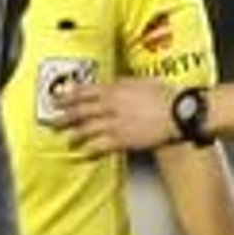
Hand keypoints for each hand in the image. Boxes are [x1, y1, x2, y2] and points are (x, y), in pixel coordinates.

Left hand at [58, 77, 177, 153]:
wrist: (180, 113)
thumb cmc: (166, 95)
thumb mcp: (141, 81)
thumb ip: (122, 82)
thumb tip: (109, 83)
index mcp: (115, 90)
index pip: (84, 92)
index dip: (67, 96)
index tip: (56, 99)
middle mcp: (110, 106)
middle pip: (80, 111)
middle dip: (63, 117)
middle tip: (52, 122)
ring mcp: (115, 124)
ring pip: (86, 130)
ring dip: (74, 136)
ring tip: (67, 140)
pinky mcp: (122, 140)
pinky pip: (99, 146)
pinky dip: (89, 150)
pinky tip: (84, 153)